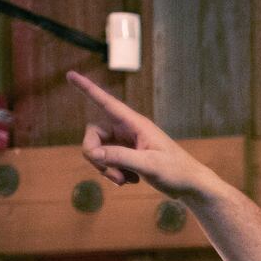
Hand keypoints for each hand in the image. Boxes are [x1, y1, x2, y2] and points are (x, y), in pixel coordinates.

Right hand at [67, 70, 211, 198]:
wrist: (190, 186)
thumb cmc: (176, 172)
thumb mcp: (149, 165)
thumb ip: (120, 157)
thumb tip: (94, 153)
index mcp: (135, 124)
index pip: (106, 102)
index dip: (87, 88)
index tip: (70, 75)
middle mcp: (128, 130)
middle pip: (93, 134)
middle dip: (95, 155)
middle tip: (111, 173)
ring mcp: (127, 144)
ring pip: (99, 151)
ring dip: (106, 169)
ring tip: (125, 180)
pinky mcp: (128, 157)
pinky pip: (108, 162)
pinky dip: (114, 173)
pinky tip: (132, 181)